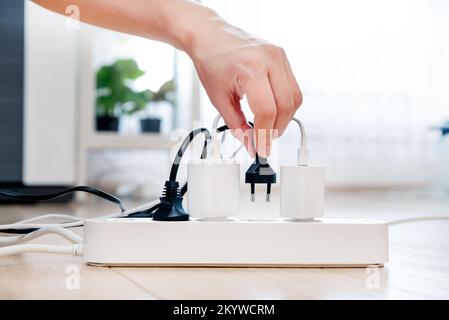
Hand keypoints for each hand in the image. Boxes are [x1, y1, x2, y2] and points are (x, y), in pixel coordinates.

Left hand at [187, 18, 302, 156]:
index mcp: (251, 68)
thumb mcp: (218, 98)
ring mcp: (279, 56)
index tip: (260, 149)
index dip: (265, 134)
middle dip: (276, 129)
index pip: (267, 110)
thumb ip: (236, 125)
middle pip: (286, 106)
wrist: (211, 37)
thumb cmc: (211, 62)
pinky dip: (285, 104)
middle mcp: (270, 59)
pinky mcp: (282, 57)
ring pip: (295, 98)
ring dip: (284, 119)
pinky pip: (293, 87)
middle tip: (264, 140)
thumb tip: (251, 145)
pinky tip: (271, 111)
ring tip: (267, 127)